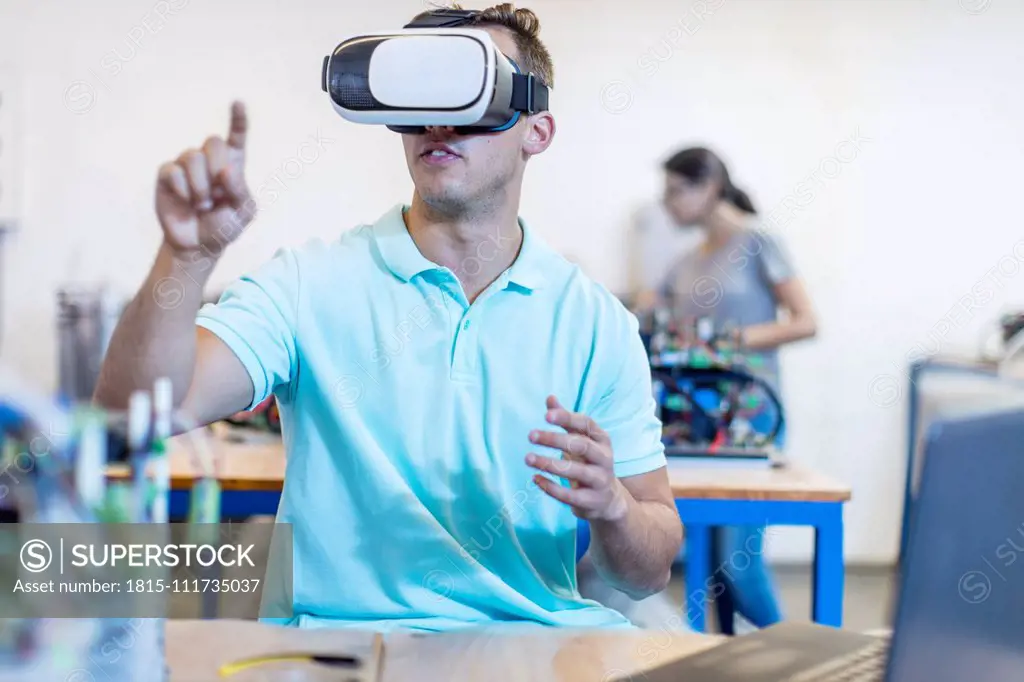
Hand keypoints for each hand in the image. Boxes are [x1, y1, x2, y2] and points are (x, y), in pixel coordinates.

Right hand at [156, 101, 255, 257]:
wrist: (198, 245)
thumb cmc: (224, 226)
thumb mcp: (243, 213)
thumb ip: (240, 190)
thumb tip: (225, 170)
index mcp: (233, 165)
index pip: (236, 138)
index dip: (238, 120)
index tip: (238, 102)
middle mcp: (209, 161)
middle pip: (213, 142)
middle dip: (217, 168)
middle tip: (217, 194)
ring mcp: (186, 166)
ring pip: (192, 157)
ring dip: (200, 187)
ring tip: (202, 204)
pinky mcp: (167, 175)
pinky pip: (173, 171)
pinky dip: (182, 190)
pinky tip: (186, 202)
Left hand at [526, 396, 629, 521]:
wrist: (608, 500)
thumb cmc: (588, 462)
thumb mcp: (581, 440)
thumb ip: (565, 420)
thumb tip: (549, 398)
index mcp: (602, 439)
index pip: (586, 424)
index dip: (567, 418)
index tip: (546, 415)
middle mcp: (605, 458)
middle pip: (581, 445)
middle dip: (555, 440)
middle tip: (530, 435)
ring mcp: (600, 480)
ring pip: (576, 471)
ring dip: (550, 464)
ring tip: (528, 458)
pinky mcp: (591, 501)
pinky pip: (570, 495)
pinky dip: (551, 487)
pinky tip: (534, 478)